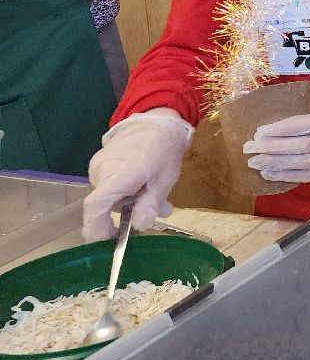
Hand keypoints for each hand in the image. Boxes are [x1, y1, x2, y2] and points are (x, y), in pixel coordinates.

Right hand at [83, 109, 193, 240]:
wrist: (157, 119)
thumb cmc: (164, 149)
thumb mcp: (165, 179)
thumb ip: (150, 203)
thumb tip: (138, 226)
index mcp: (117, 176)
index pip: (95, 207)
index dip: (97, 228)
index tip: (110, 240)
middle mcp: (101, 172)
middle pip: (105, 205)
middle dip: (127, 212)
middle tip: (156, 209)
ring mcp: (98, 166)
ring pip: (109, 195)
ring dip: (130, 199)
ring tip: (154, 190)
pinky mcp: (100, 162)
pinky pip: (109, 183)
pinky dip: (125, 188)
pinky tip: (143, 180)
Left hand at [244, 112, 309, 182]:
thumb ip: (297, 124)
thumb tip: (265, 131)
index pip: (297, 126)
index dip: (276, 129)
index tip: (259, 132)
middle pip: (295, 146)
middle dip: (269, 147)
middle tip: (249, 147)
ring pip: (295, 162)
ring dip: (271, 162)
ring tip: (253, 162)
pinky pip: (298, 176)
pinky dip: (281, 175)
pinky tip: (266, 173)